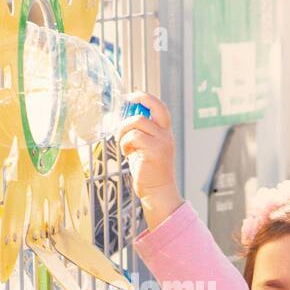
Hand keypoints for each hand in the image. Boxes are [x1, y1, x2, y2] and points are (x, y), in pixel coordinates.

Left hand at [116, 90, 182, 227]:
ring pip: (138, 122)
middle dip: (140, 99)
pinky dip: (125, 143)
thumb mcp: (144, 148)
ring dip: (124, 129)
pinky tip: (126, 152)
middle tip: (128, 100)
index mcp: (165, 132)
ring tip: (123, 142)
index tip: (132, 97)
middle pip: (156, 106)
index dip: (146, 98)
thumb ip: (138, 133)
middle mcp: (166, 135)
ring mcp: (161, 142)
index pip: (160, 107)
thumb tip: (124, 119)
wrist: (157, 192)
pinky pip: (133, 137)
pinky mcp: (154, 151)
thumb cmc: (148, 171)